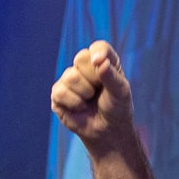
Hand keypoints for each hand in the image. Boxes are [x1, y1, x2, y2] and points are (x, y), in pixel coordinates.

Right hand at [50, 41, 135, 155]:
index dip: (98, 52)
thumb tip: (99, 61)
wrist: (107, 131)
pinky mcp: (58, 93)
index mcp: (104, 62)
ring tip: (90, 101)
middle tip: (99, 91)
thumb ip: (111, 76)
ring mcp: (69, 79)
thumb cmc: (116, 109)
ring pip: (71, 76)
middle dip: (93, 77)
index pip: (98, 47)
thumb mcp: (120, 92)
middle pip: (81, 57)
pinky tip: (80, 107)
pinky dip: (74, 103)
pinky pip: (61, 91)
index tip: (100, 62)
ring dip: (85, 93)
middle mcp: (85, 67)